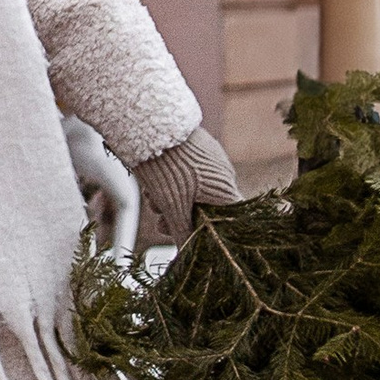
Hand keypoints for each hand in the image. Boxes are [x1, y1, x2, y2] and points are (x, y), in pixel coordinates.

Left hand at [132, 127, 239, 247]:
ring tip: (151, 198)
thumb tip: (188, 256)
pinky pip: (188, 174)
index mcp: (226, 190)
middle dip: (180, 218)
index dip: (210, 235)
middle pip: (206, 208)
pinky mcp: (197, 148)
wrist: (150, 123)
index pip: (229, 222)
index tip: (191, 239)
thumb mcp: (172, 206)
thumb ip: (184, 233)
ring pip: (193, 191)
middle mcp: (225, 174)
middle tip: (160, 223)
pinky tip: (152, 183)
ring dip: (171, 201)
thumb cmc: (166, 167)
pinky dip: (172, 183)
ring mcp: (212, 159)